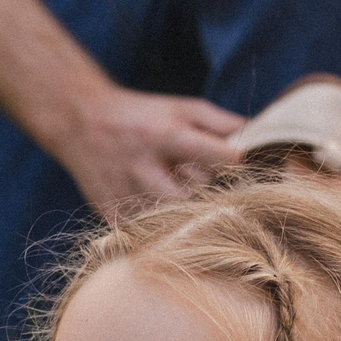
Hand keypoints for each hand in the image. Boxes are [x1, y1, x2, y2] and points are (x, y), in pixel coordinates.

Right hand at [51, 82, 242, 218]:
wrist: (80, 122)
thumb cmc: (142, 115)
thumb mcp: (180, 107)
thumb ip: (220, 121)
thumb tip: (260, 133)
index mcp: (163, 136)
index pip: (212, 155)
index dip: (232, 163)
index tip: (236, 165)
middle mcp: (142, 166)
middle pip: (192, 201)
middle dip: (207, 201)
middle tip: (216, 197)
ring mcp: (124, 194)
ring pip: (169, 223)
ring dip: (183, 217)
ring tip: (181, 203)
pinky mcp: (111, 215)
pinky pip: (146, 233)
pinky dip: (159, 228)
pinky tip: (160, 213)